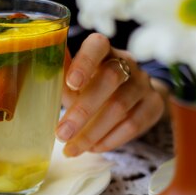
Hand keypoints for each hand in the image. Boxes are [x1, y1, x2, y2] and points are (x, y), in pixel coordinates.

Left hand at [55, 33, 164, 155]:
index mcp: (104, 51)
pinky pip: (134, 124)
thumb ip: (61, 77)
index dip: (85, 62)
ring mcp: (143, 84)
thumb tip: (41, 70)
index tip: (71, 83)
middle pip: (109, 79)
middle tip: (62, 134)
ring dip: (92, 132)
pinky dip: (110, 139)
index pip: (97, 45)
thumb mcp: (75, 81)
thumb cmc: (92, 87)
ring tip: (72, 148)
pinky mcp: (154, 105)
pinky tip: (93, 148)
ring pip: (120, 106)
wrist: (132, 99)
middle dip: (82, 110)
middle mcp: (127, 63)